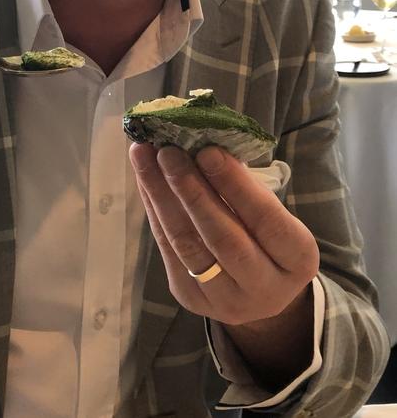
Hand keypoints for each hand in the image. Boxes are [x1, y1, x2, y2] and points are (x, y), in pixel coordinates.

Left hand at [129, 143, 318, 325]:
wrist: (258, 292)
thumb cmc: (266, 236)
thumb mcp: (274, 214)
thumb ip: (245, 186)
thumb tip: (203, 143)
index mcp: (298, 260)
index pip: (266, 221)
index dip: (235, 185)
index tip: (208, 150)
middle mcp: (265, 288)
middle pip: (223, 238)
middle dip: (191, 189)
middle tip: (168, 151)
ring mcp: (225, 299)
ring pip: (187, 244)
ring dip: (161, 195)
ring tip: (144, 157)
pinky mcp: (190, 297)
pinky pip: (167, 249)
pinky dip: (154, 209)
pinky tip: (144, 178)